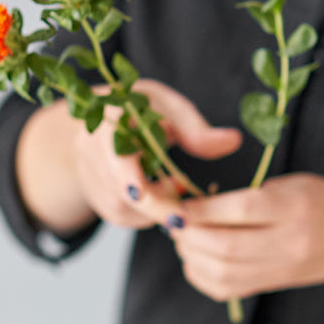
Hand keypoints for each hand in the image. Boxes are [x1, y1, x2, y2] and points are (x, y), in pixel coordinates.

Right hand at [16, 80, 241, 233]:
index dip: (131, 177)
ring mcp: (91, 180)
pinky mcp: (98, 201)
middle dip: (160, 204)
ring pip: (126, 208)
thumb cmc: (136, 111)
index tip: (152, 191)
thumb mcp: (167, 108)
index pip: (114, 154)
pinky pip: (126, 216)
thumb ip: (196, 129)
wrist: (93, 124)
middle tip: (191, 212)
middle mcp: (91, 152)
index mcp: (107, 122)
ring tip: (178, 183)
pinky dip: (149, 212)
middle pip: (124, 191)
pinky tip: (163, 192)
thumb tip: (233, 141)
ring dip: (158, 207)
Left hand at [169, 174, 323, 311]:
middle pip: (225, 247)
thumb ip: (246, 196)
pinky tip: (195, 258)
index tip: (177, 203)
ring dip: (190, 255)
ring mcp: (279, 270)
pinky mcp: (269, 286)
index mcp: (293, 208)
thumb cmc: (319, 201)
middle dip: (188, 235)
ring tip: (183, 237)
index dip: (200, 209)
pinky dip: (199, 274)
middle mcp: (287, 243)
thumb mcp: (290, 184)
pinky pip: (224, 289)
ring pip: (221, 273)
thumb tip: (193, 207)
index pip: (240, 211)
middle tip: (173, 220)